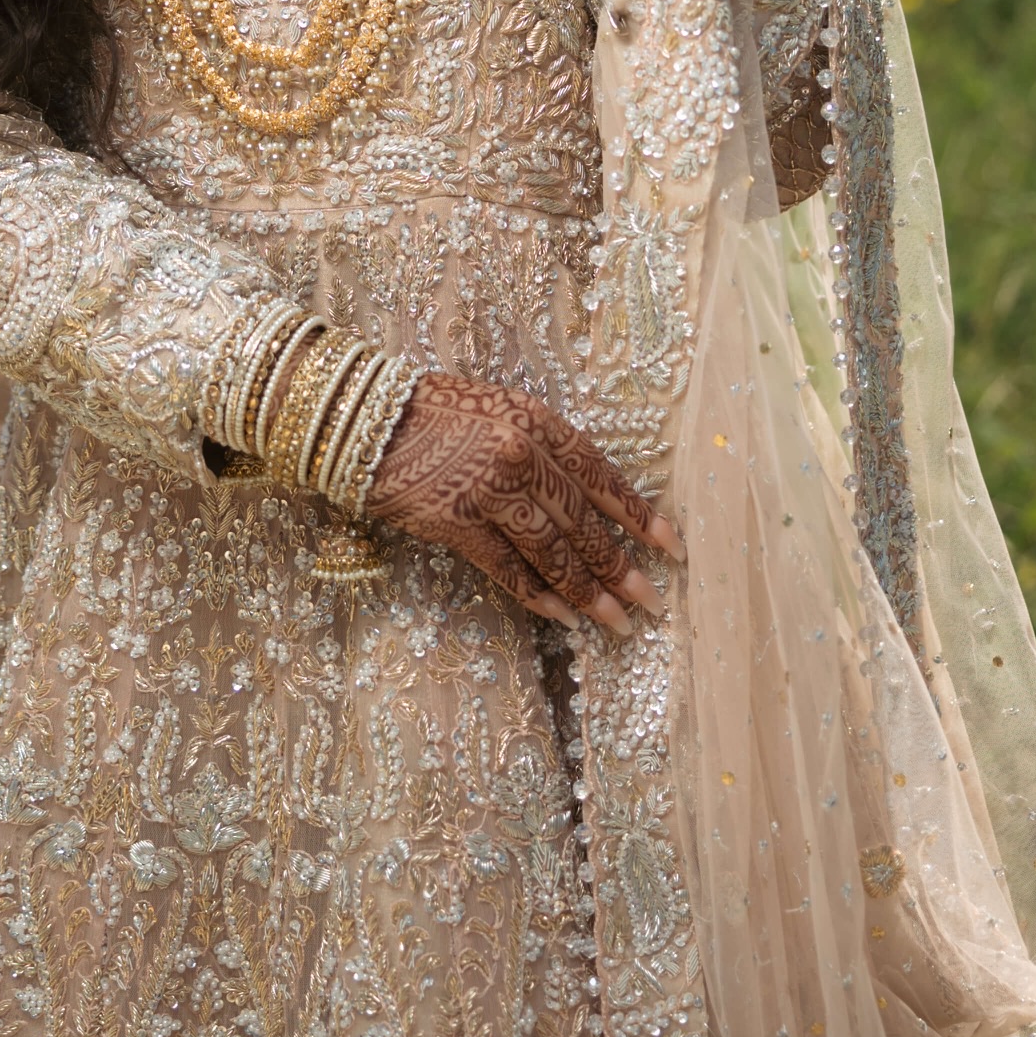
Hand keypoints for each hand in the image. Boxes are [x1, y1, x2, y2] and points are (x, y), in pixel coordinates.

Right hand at [367, 371, 677, 634]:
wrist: (365, 420)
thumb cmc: (437, 415)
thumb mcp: (502, 413)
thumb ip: (544, 450)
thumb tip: (590, 506)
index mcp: (537, 422)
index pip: (600, 476)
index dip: (639, 515)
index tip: (670, 548)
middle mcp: (518, 454)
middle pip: (581, 523)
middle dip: (621, 568)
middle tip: (651, 603)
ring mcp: (486, 490)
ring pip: (552, 552)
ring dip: (588, 593)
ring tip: (618, 623)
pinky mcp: (455, 522)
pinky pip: (507, 568)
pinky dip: (538, 596)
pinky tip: (564, 617)